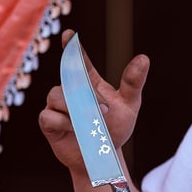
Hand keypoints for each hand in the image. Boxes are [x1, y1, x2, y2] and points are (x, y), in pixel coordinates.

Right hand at [37, 28, 149, 170]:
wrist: (103, 157)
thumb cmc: (115, 128)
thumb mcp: (129, 106)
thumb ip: (133, 83)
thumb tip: (144, 57)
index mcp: (89, 83)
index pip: (79, 61)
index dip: (73, 47)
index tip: (70, 34)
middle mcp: (70, 90)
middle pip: (71, 81)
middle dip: (88, 97)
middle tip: (105, 113)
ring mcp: (57, 105)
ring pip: (57, 97)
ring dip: (77, 111)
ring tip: (91, 124)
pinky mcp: (48, 122)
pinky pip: (49, 116)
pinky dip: (64, 123)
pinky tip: (74, 130)